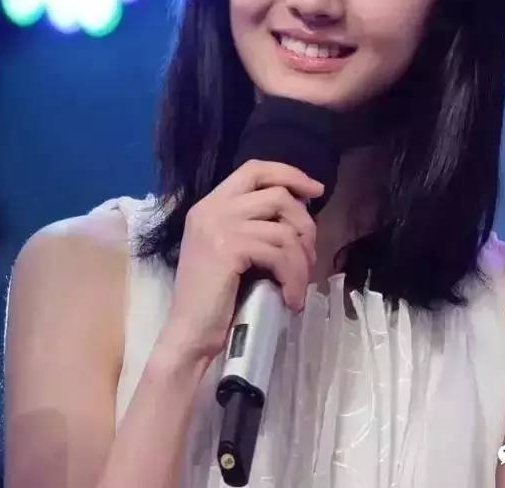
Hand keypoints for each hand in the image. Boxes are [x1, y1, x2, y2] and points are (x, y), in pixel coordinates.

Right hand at [158, 159, 323, 365]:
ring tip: (299, 284)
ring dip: (301, 260)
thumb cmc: (213, 299)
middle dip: (304, 223)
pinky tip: (290, 299)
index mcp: (210, 204)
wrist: (188, 334)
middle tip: (309, 254)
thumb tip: (301, 214)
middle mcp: (212, 208)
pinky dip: (293, 278)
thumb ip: (254, 225)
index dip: (289, 174)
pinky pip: (280, 254)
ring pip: (284, 228)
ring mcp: (219, 226)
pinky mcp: (229, 249)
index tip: (315, 191)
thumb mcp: (231, 250)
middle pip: (277, 194)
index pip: (254, 169)